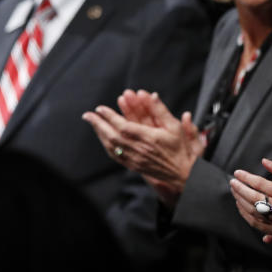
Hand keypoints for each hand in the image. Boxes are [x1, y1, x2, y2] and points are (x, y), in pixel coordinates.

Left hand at [83, 90, 203, 202]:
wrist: (183, 175)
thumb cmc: (180, 150)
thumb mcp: (174, 127)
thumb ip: (162, 111)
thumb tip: (153, 96)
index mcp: (149, 138)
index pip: (123, 126)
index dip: (110, 117)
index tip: (101, 109)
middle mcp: (139, 150)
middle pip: (113, 136)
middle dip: (99, 124)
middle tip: (89, 115)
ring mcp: (135, 159)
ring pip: (112, 146)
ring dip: (100, 134)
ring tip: (93, 123)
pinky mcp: (134, 166)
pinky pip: (116, 156)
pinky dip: (107, 146)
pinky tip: (103, 138)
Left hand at [230, 158, 271, 246]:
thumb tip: (264, 161)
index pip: (261, 184)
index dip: (246, 177)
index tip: (237, 173)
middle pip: (253, 196)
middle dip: (239, 188)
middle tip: (232, 181)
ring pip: (251, 209)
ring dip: (239, 199)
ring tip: (234, 191)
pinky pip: (253, 221)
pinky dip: (244, 212)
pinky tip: (240, 204)